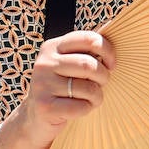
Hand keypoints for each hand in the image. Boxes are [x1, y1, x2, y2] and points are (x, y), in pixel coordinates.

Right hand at [18, 30, 115, 148]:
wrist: (35, 118)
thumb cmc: (63, 87)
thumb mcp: (70, 64)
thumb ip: (86, 51)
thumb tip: (114, 30)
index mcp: (53, 46)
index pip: (88, 39)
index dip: (108, 51)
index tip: (112, 64)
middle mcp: (44, 62)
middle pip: (89, 65)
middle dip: (104, 77)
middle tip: (102, 84)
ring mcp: (42, 84)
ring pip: (88, 88)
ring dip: (97, 96)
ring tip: (91, 99)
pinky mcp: (45, 106)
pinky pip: (81, 106)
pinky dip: (87, 109)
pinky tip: (79, 109)